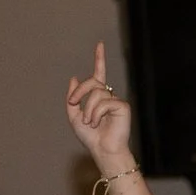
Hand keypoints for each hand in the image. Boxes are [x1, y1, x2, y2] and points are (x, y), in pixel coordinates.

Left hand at [65, 42, 134, 169]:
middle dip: (79, 92)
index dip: (99, 59)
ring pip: (96, 93)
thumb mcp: (74, 116)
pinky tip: (98, 123)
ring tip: (90, 122)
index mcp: (98, 97)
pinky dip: (96, 113)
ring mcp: (116, 101)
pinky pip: (105, 102)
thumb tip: (74, 78)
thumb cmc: (91, 137)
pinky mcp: (123, 107)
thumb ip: (73, 98)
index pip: (99, 74)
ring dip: (88, 109)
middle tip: (73, 104)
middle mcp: (108, 97)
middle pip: (92, 82)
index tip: (100, 45)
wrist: (102, 150)